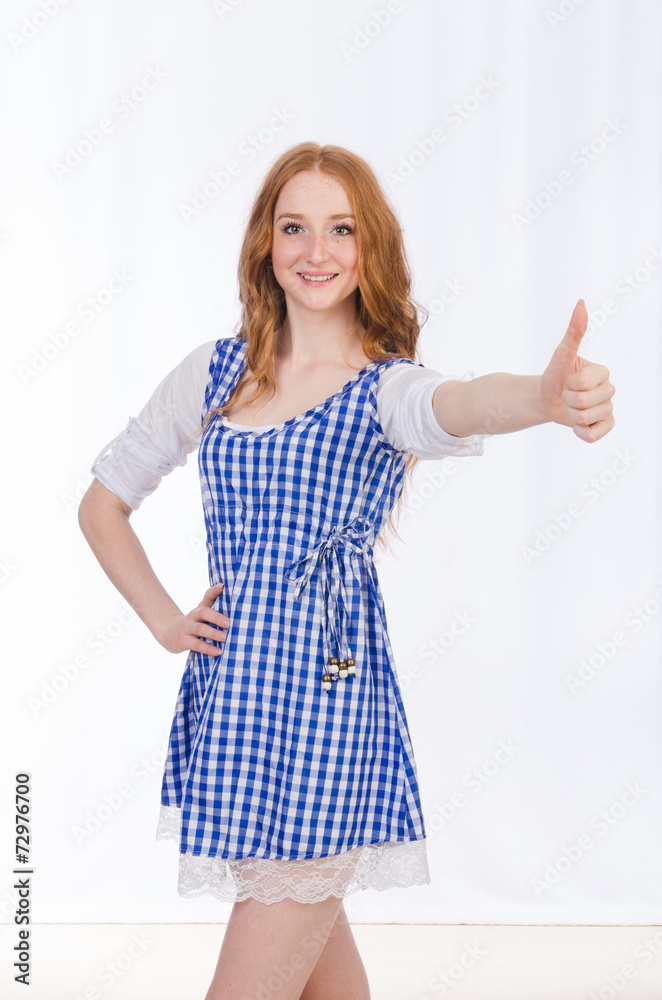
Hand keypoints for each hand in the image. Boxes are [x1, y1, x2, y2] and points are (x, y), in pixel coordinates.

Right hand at [158, 582, 228, 655]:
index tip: (223, 586)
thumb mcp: (202, 615)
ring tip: (226, 638)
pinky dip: (208, 649)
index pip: (207, 597)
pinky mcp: (183, 641)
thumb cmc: (194, 623)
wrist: (169, 633)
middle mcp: (193, 615)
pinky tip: (218, 652)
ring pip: (200, 629)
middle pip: (204, 612)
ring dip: (214, 633)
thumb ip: (216, 609)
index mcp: (200, 608)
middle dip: (217, 617)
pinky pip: (197, 645)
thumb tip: (234, 602)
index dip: (214, 591)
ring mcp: (187, 628)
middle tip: (229, 623)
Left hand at [539, 299, 615, 441]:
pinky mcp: (605, 426)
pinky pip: (593, 436)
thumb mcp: (562, 353)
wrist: (546, 398)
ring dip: (570, 415)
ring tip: (570, 407)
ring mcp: (608, 409)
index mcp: (603, 372)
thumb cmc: (555, 374)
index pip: (584, 383)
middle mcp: (609, 390)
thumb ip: (574, 331)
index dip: (569, 384)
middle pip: (584, 403)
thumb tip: (581, 303)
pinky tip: (577, 424)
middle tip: (566, 394)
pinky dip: (580, 432)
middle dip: (567, 400)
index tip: (567, 379)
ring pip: (586, 419)